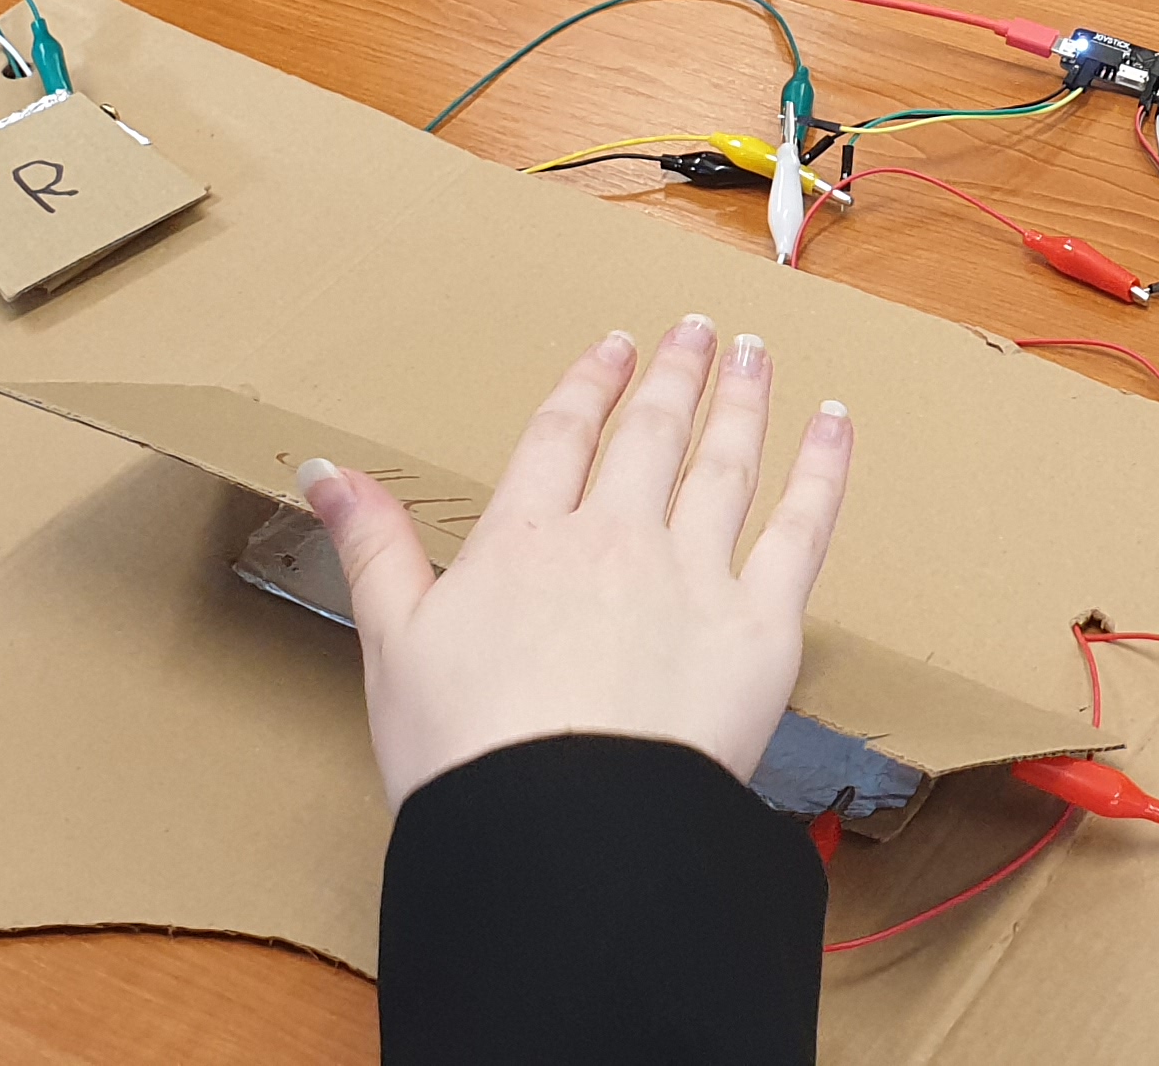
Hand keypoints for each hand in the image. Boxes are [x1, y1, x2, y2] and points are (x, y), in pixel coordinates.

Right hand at [301, 317, 850, 803]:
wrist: (561, 828)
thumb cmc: (468, 755)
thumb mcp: (392, 643)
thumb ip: (370, 546)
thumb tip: (323, 471)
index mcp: (525, 541)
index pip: (561, 437)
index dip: (592, 384)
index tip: (615, 348)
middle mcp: (614, 539)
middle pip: (652, 435)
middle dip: (677, 375)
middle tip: (700, 329)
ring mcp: (693, 575)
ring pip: (726, 464)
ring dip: (744, 400)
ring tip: (756, 354)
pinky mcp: (762, 626)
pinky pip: (802, 530)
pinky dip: (823, 471)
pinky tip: (835, 426)